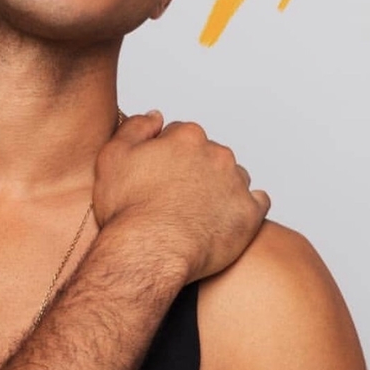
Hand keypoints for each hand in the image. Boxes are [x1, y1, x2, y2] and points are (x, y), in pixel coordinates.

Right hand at [93, 112, 269, 283]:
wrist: (149, 252)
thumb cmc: (129, 210)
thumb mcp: (113, 157)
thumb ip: (136, 128)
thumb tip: (157, 117)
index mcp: (187, 137)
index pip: (179, 136)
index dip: (164, 156)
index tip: (155, 176)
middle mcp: (217, 154)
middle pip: (207, 155)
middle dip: (193, 170)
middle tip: (172, 197)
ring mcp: (236, 183)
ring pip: (232, 177)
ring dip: (218, 188)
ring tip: (196, 212)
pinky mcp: (249, 214)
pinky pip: (256, 203)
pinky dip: (243, 208)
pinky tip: (225, 219)